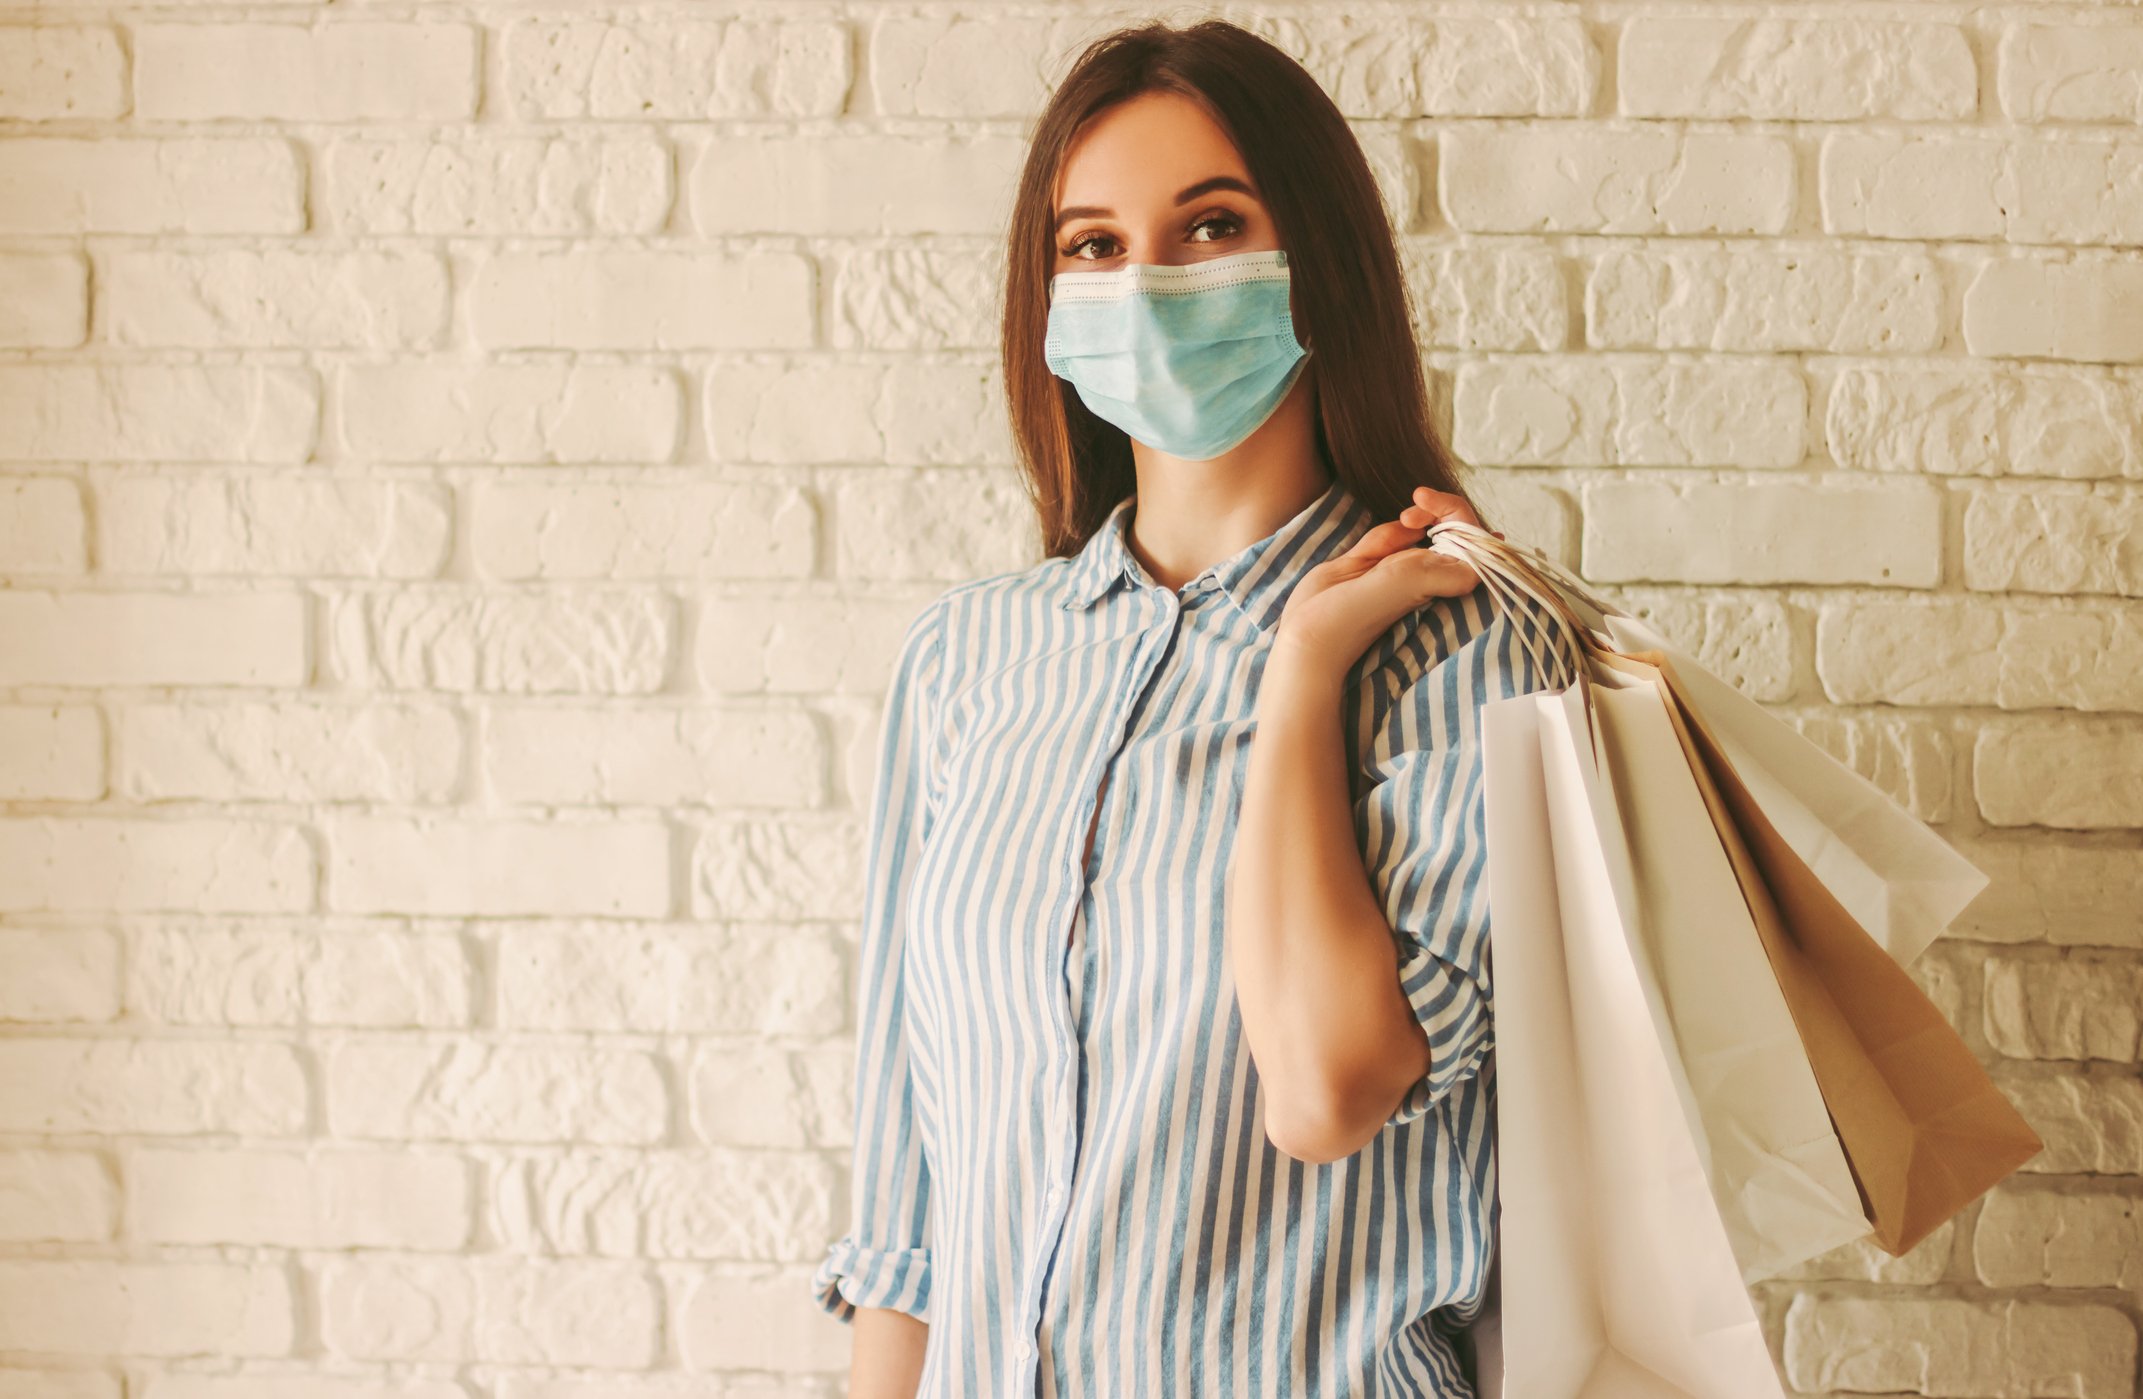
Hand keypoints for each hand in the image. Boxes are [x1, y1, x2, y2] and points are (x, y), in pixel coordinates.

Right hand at [1269, 486, 1504, 680]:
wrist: (1312, 629)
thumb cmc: (1362, 611)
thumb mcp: (1411, 580)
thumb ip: (1450, 565)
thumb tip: (1491, 548)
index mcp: (1442, 577)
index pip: (1471, 537)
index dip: (1455, 511)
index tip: (1423, 502)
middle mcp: (1427, 572)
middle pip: (1453, 529)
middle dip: (1438, 507)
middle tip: (1414, 505)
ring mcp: (1401, 568)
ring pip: (1423, 529)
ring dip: (1417, 515)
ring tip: (1403, 519)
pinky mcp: (1375, 566)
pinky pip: (1393, 538)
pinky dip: (1392, 529)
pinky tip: (1385, 536)